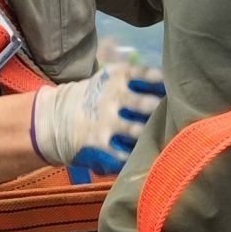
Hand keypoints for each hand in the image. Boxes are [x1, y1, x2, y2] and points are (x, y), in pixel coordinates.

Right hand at [29, 62, 164, 182]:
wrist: (55, 118)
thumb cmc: (95, 97)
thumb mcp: (110, 79)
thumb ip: (138, 79)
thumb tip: (172, 84)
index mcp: (117, 76)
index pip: (147, 75)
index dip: (165, 84)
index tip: (175, 92)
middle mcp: (112, 97)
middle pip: (146, 104)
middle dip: (163, 112)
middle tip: (176, 118)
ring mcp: (106, 122)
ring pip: (138, 131)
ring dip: (152, 135)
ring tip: (164, 140)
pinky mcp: (100, 144)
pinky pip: (126, 153)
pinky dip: (138, 156)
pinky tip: (147, 155)